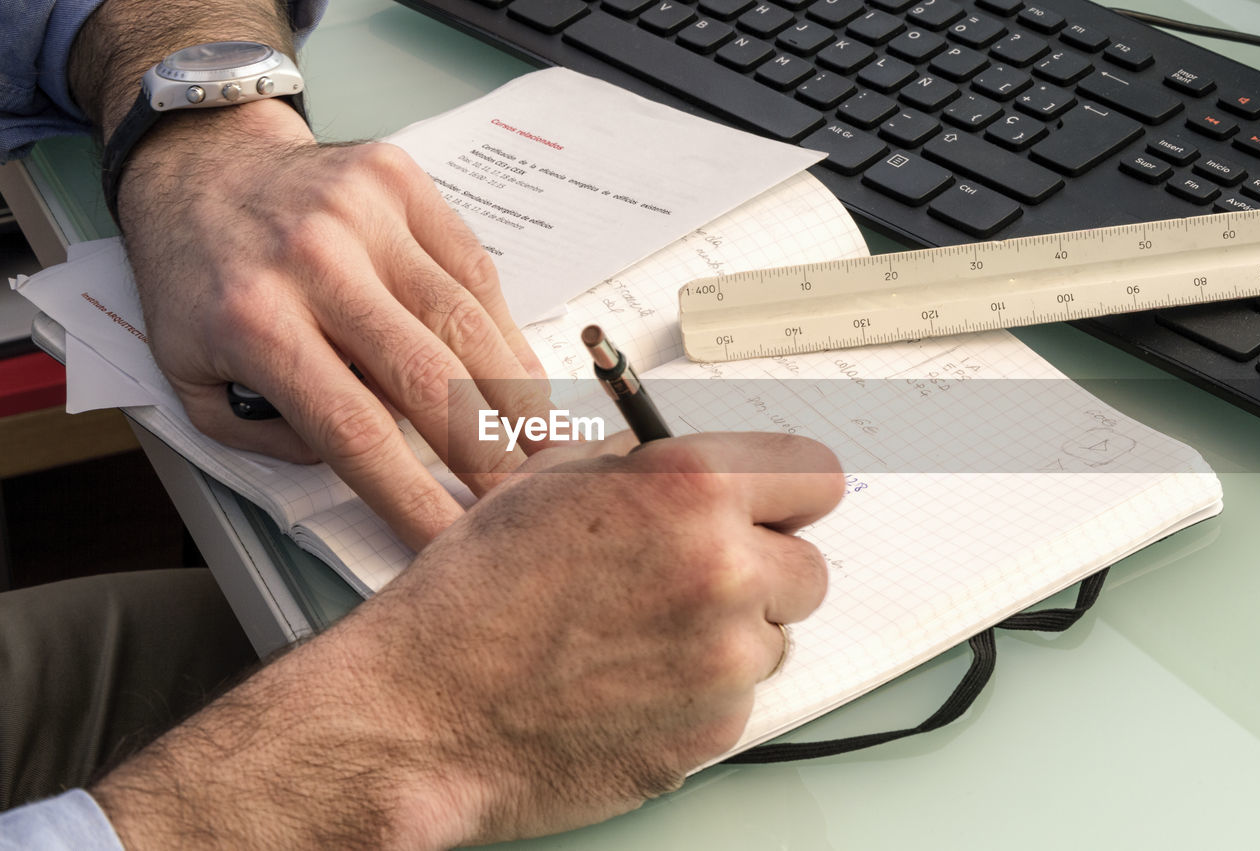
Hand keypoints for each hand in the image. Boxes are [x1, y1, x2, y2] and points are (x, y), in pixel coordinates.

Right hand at [91, 432, 842, 848]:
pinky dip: (703, 691)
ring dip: (733, 634)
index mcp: (690, 490)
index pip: (816, 475)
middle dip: (761, 568)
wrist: (423, 711)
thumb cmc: (471, 597)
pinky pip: (742, 698)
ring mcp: (726, 660)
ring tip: (644, 635)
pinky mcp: (715, 731)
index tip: (772, 506)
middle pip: (808, 564)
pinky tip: (633, 680)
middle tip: (693, 578)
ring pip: (777, 636)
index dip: (786, 492)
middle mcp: (724, 570)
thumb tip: (698, 463)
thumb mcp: (550, 483)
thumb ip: (646, 465)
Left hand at [117, 99, 551, 547]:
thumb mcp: (193, 377)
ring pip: (465, 322)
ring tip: (549, 448)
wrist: (201, 162)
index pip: (354, 431)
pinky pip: (474, 268)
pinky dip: (505, 331)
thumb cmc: (200, 278)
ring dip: (515, 396)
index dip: (413, 496)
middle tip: (522, 502)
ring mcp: (365, 214)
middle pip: (427, 378)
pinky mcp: (402, 182)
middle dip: (486, 454)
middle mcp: (315, 261)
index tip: (451, 541)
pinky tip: (522, 376)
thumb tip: (367, 463)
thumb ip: (269, 438)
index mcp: (254, 320)